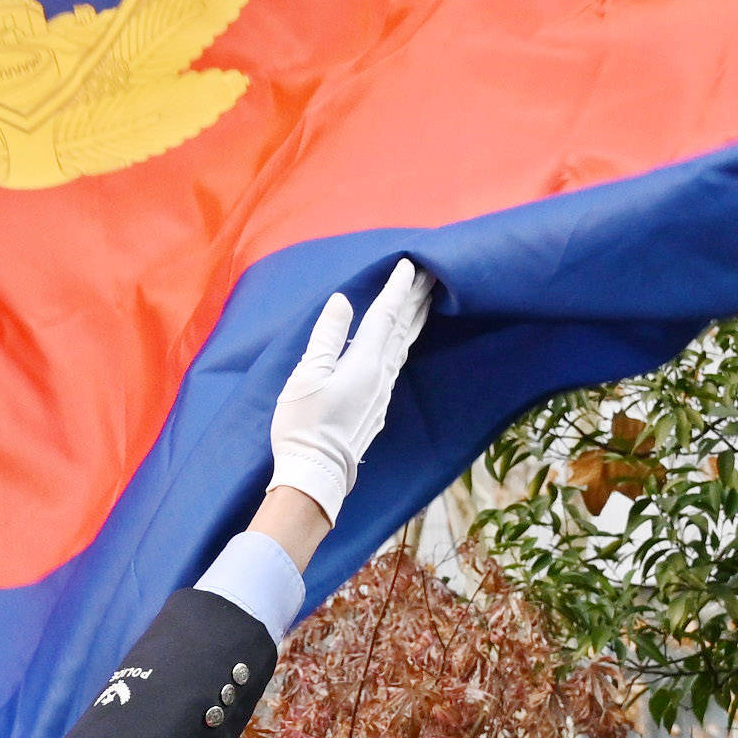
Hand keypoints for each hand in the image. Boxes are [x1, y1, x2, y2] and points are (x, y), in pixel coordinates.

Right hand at [264, 259, 432, 521]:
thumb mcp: (307, 376)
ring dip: (416, 319)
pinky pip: (398, 363)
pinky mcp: (377, 407)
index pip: (385, 315)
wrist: (316, 474)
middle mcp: (382, 375)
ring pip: (405, 346)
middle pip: (405, 328)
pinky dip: (405, 342)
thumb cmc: (304, 425)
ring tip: (425, 299)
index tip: (409, 263)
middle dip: (418, 298)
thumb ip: (327, 336)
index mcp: (365, 363)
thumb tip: (343, 301)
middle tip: (433, 271)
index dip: (396, 288)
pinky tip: (402, 342)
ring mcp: (382, 393)